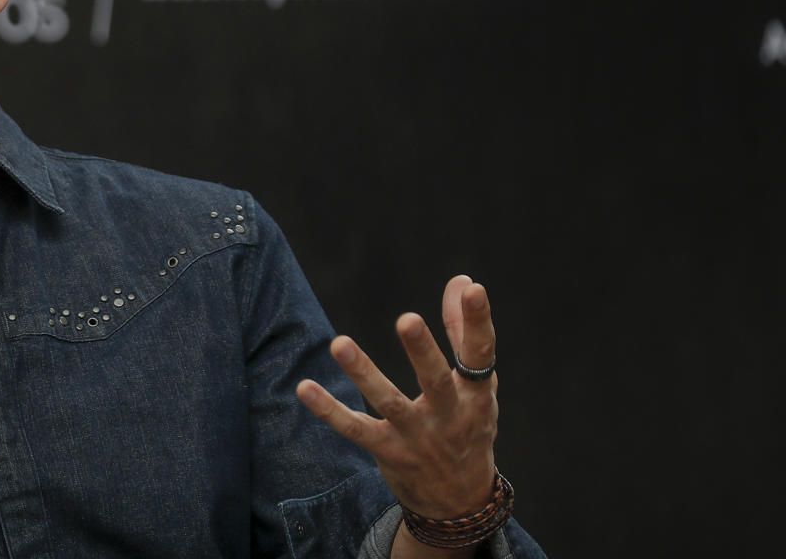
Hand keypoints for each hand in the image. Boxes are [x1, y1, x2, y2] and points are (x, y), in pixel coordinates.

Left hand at [295, 275, 499, 519]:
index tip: (473, 290)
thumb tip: (462, 281)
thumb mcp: (477, 387)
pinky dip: (329, 411)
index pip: (480, 354)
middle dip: (423, 352)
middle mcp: (449, 416)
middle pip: (436, 381)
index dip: (477, 322)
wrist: (461, 504)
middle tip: (407, 319)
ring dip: (364, 374)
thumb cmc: (469, 427)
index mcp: (476, 395)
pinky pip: (356, 430)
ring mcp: (417, 437)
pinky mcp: (389, 453)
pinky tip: (305, 388)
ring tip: (339, 343)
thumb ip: (464, 332)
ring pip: (390, 403)